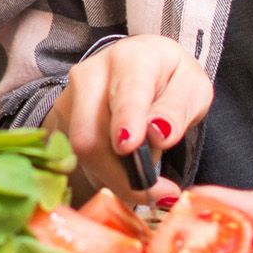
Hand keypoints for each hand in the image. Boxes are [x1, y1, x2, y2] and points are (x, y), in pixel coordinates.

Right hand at [47, 34, 210, 203]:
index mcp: (132, 60)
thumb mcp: (192, 88)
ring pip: (82, 153)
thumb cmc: (170, 79)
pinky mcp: (60, 120)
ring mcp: (69, 97)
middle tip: (160, 193)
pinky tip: (124, 170)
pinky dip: (104, 175)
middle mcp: (91, 74)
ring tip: (147, 180)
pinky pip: (77, 159)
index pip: (127, 93)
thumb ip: (178, 109)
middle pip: (92, 135)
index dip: (126, 120)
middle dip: (121, 175)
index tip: (129, 146)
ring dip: (115, 177)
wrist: (140, 67)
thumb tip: (159, 133)